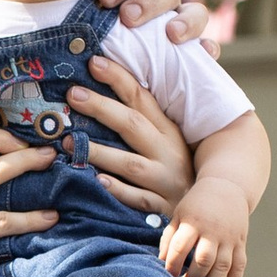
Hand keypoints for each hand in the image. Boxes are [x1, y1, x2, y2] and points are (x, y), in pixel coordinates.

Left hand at [66, 54, 194, 219]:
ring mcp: (164, 181)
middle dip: (102, 108)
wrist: (207, 214)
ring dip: (100, 151)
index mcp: (168, 132)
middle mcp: (168, 153)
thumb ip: (144, 121)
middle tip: (73, 93)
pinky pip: (137, 199)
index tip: (93, 62)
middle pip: (132, 125)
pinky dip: (119, 190)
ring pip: (130, 164)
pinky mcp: (160, 208)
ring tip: (69, 141)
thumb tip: (112, 91)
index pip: (142, 98)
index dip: (118, 79)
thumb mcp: (169, 144)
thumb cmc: (180, 174)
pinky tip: (98, 181)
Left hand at [160, 181, 251, 276]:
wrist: (227, 187)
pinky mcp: (241, 242)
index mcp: (193, 222)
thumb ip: (170, 237)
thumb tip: (162, 262)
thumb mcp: (179, 214)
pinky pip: (240, 264)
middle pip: (204, 260)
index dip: (173, 264)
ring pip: (223, 266)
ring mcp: (229, 237)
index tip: (169, 275)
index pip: (180, 247)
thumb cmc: (197, 205)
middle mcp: (213, 231)